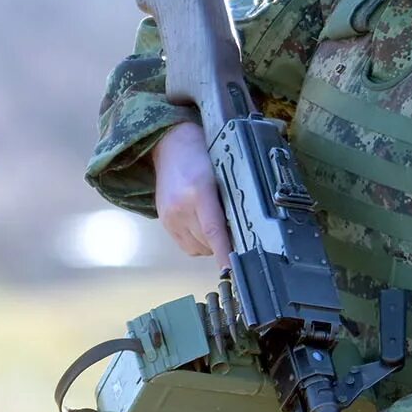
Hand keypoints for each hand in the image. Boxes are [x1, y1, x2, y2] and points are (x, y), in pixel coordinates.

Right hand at [151, 121, 229, 265]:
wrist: (169, 144)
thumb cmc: (201, 153)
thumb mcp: (222, 171)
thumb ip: (231, 199)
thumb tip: (247, 227)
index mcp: (198, 192)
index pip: (213, 230)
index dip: (224, 252)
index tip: (232, 268)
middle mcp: (180, 207)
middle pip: (207, 242)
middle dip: (224, 243)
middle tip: (235, 230)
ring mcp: (170, 216)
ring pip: (196, 247)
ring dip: (210, 244)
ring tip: (216, 225)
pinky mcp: (164, 221)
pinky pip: (185, 245)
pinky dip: (198, 242)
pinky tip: (203, 226)